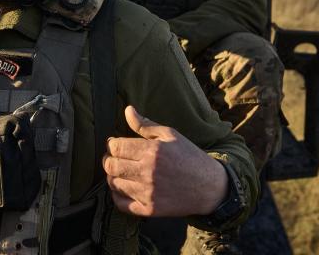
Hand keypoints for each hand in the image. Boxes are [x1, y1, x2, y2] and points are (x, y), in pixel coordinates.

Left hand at [102, 106, 227, 216]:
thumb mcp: (170, 135)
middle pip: (111, 166)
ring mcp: (148, 193)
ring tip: (122, 172)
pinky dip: (118, 196)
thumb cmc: (189, 156)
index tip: (115, 144)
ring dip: (113, 177)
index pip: (116, 147)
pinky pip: (121, 204)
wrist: (209, 187)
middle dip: (108, 160)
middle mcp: (148, 172)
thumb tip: (127, 110)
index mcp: (152, 151)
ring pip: (114, 184)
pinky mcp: (150, 210)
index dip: (111, 144)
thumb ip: (145, 124)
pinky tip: (125, 187)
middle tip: (114, 158)